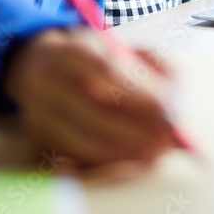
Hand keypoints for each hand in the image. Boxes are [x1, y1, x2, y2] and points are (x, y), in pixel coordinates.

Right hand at [4, 27, 177, 166]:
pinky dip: (112, 165)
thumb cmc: (95, 59)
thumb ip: (154, 68)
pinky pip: (79, 161)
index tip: (166, 104)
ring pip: (86, 141)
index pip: (100, 67)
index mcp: (67, 50)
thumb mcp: (122, 48)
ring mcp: (38, 114)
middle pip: (92, 111)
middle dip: (137, 128)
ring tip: (158, 152)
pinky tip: (136, 161)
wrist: (39, 70)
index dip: (136, 89)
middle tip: (168, 137)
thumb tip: (175, 105)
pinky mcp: (39, 141)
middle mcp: (45, 82)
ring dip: (127, 152)